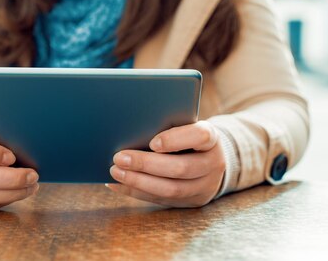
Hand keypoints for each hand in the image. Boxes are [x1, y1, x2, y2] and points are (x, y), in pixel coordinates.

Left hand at [108, 121, 225, 207]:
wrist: (211, 159)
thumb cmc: (187, 135)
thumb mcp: (185, 125)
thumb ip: (166, 125)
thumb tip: (129, 127)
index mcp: (211, 139)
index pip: (199, 136)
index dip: (175, 140)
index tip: (152, 143)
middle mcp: (212, 164)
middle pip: (181, 168)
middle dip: (146, 164)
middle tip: (119, 158)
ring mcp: (204, 186)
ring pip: (171, 189)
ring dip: (139, 182)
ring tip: (115, 172)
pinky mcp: (191, 201)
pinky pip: (161, 200)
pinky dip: (136, 192)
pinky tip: (116, 184)